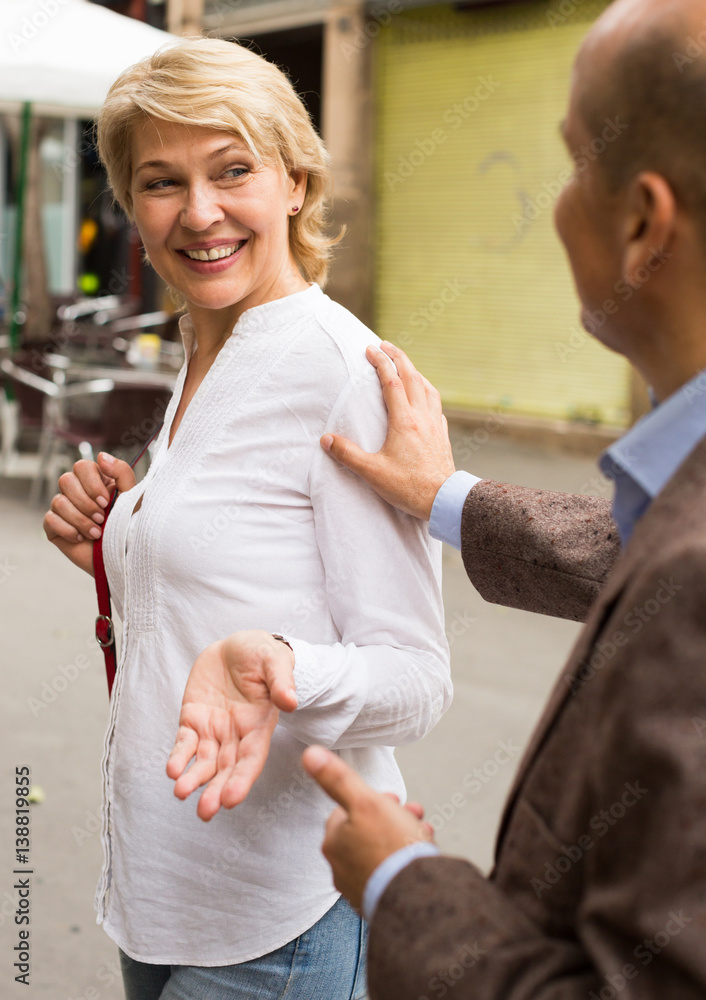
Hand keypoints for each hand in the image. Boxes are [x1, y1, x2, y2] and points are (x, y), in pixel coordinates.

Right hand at [43, 453, 135, 573]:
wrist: (123, 559)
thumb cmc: (131, 527)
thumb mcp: (133, 498)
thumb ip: (122, 473)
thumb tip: (101, 456)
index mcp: (97, 481)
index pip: (82, 466)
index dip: (91, 483)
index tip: (106, 501)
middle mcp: (78, 491)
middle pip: (66, 480)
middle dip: (85, 503)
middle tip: (101, 519)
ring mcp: (64, 509)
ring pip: (58, 501)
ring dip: (80, 519)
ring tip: (97, 533)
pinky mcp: (54, 526)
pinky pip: (50, 519)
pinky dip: (68, 530)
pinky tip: (81, 538)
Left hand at [167, 631, 297, 820]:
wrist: (237, 645)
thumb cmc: (262, 654)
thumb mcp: (275, 661)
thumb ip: (281, 682)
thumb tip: (290, 701)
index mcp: (259, 724)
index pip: (251, 758)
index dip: (242, 779)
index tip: (231, 799)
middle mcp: (236, 734)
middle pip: (227, 768)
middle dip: (216, 790)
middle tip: (205, 811)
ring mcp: (213, 729)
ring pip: (204, 761)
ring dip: (193, 779)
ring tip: (181, 792)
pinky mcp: (193, 719)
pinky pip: (184, 742)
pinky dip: (178, 756)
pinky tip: (172, 769)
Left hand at [302, 745, 433, 910]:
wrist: (416, 896)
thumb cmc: (390, 846)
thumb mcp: (365, 801)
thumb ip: (337, 778)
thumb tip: (309, 754)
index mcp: (333, 842)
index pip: (347, 811)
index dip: (372, 801)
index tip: (392, 799)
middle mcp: (340, 867)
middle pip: (366, 830)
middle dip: (391, 817)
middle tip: (412, 813)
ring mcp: (358, 887)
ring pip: (380, 851)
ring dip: (401, 836)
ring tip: (423, 833)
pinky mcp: (378, 902)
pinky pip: (390, 873)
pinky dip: (404, 861)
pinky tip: (421, 856)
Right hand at [320, 342, 454, 519]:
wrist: (444, 499)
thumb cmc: (409, 487)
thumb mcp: (372, 472)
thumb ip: (348, 454)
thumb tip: (326, 440)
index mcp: (404, 421)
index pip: (391, 382)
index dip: (381, 362)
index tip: (370, 349)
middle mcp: (422, 417)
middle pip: (412, 377)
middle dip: (398, 357)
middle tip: (386, 345)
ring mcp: (435, 425)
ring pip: (427, 388)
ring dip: (415, 372)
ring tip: (405, 365)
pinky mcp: (442, 435)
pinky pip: (436, 404)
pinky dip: (427, 392)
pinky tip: (425, 397)